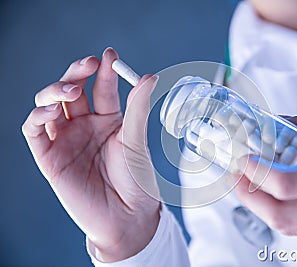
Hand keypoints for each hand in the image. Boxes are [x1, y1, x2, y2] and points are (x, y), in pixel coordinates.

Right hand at [22, 48, 159, 261]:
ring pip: (49, 103)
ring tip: (71, 91)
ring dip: (55, 90)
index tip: (110, 55)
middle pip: (72, 89)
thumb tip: (149, 77)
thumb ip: (138, 109)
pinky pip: (34, 130)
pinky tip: (52, 111)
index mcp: (108, 119)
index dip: (104, 71)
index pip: (101, 88)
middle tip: (88, 64)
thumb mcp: (136, 141)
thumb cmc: (136, 180)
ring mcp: (66, 138)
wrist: (126, 216)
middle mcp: (85, 125)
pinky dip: (38, 116)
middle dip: (76, 73)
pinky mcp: (49, 155)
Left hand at [234, 109, 296, 234]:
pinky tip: (272, 193)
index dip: (254, 173)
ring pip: (288, 226)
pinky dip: (280, 211)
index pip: (285, 186)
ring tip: (247, 182)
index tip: (242, 158)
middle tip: (234, 174)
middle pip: (280, 215)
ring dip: (260, 206)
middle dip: (247, 195)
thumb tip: (280, 122)